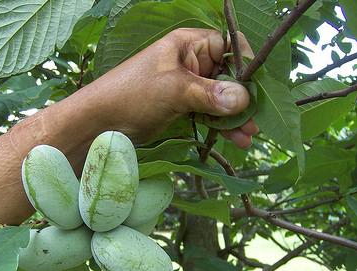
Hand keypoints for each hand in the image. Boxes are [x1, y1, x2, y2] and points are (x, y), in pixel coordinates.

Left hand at [81, 28, 257, 147]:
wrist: (99, 123)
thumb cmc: (133, 94)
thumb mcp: (175, 90)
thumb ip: (211, 93)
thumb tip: (245, 98)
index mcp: (188, 45)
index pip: (229, 46)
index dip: (246, 65)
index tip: (258, 89)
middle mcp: (190, 62)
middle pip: (228, 75)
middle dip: (243, 98)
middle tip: (256, 121)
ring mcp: (186, 87)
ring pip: (219, 98)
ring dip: (234, 117)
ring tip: (248, 137)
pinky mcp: (180, 108)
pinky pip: (207, 113)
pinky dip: (220, 125)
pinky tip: (234, 139)